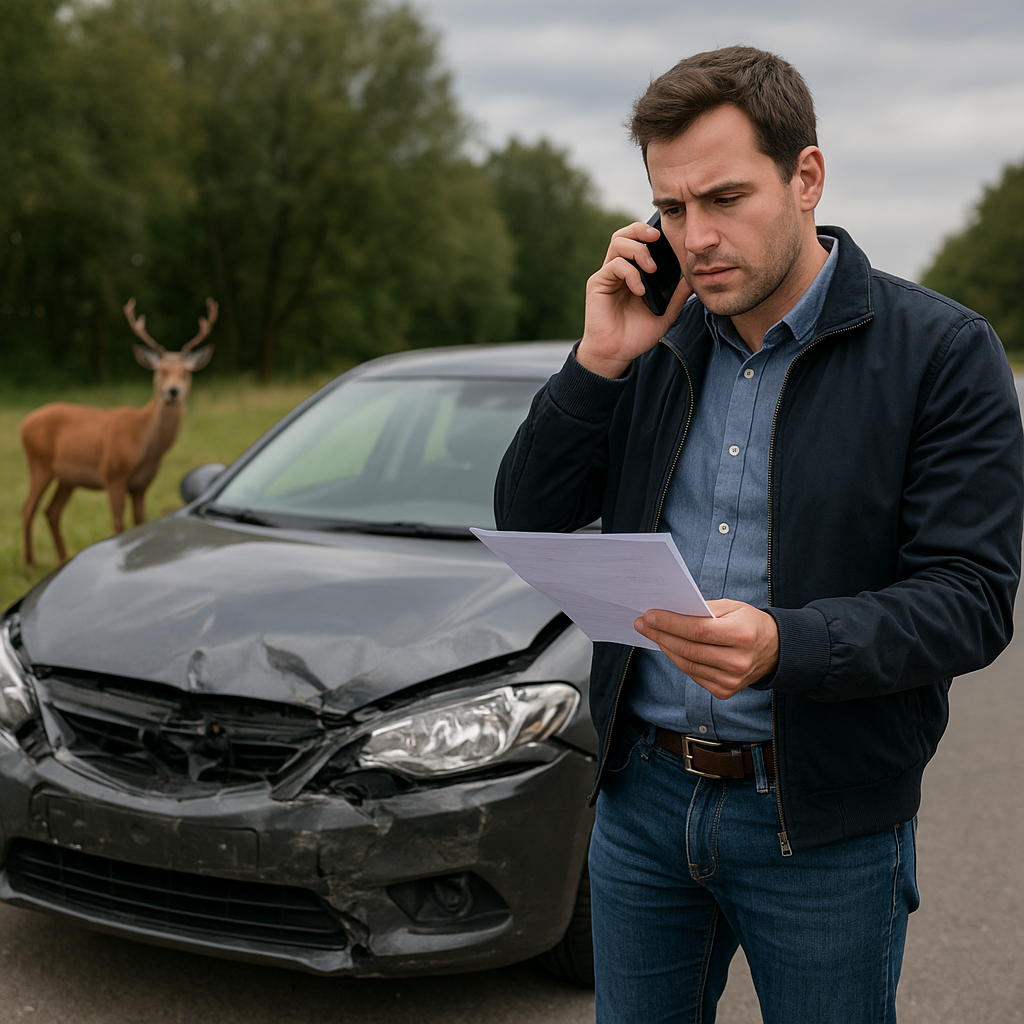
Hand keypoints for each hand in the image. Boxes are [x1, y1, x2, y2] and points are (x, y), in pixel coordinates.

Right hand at [576, 221, 692, 378]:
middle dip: (641, 230)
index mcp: (632, 273)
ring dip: (638, 250)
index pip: (637, 241)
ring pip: (617, 243)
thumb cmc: (636, 336)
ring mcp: (607, 276)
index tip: (667, 240)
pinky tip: (640, 291)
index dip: (650, 234)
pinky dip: (630, 274)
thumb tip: (692, 278)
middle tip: (657, 238)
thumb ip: (677, 296)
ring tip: (652, 269)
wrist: (617, 354)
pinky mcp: (597, 284)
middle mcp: (617, 271)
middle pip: (624, 234)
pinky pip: (614, 266)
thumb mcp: (665, 314)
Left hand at [633, 599, 778, 700]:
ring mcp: (731, 680)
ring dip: (665, 648)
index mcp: (741, 635)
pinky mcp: (725, 691)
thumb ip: (704, 609)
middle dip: (661, 635)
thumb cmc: (750, 624)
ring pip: (687, 664)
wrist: (775, 651)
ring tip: (652, 634)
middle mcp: (737, 661)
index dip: (670, 623)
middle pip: (688, 649)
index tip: (650, 615)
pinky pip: (693, 674)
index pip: (697, 630)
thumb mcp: (733, 607)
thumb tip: (671, 611)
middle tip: (643, 624)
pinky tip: (669, 648)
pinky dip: (678, 660)